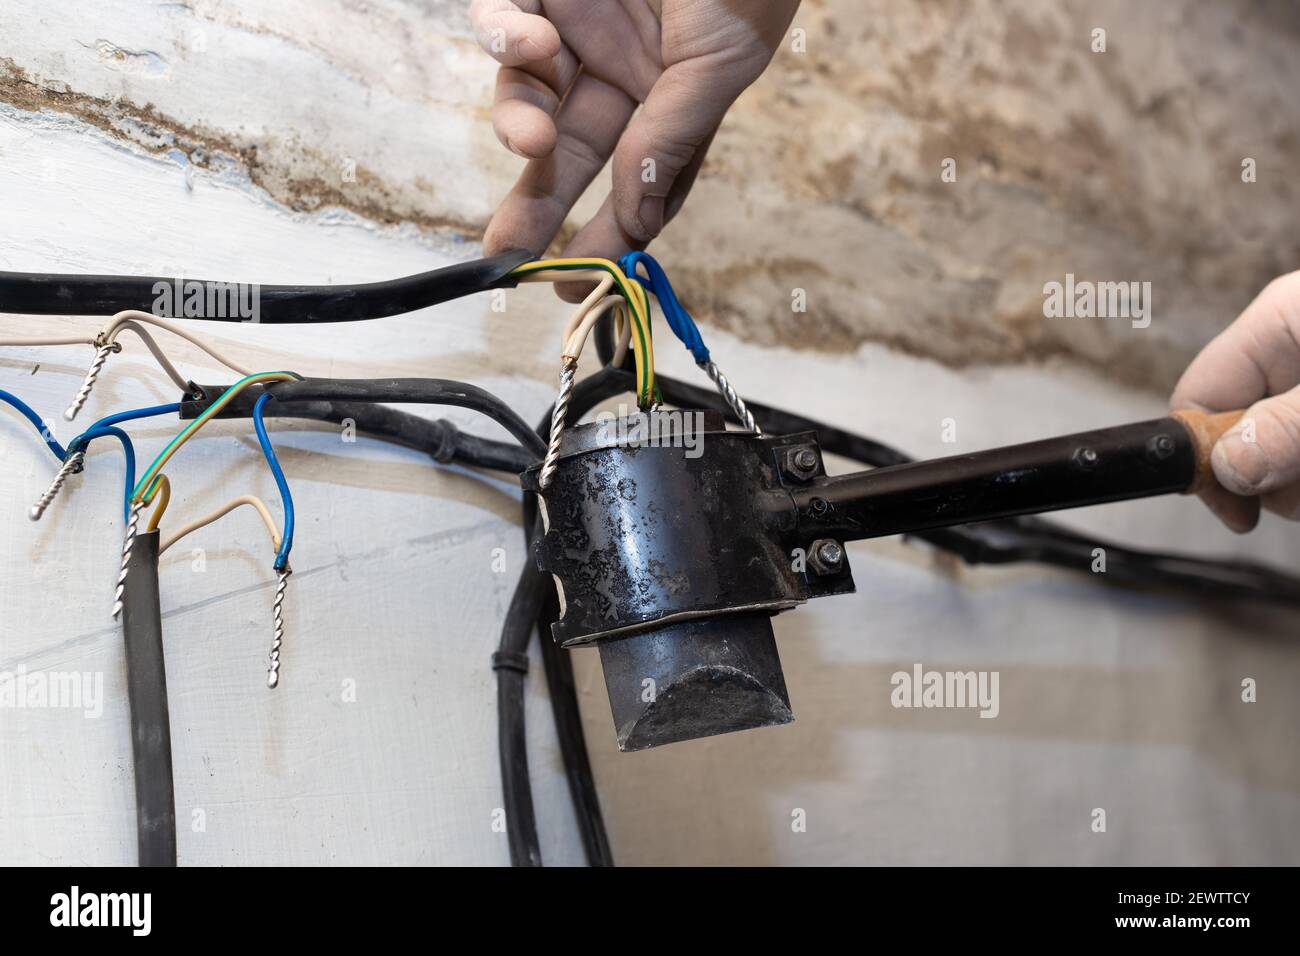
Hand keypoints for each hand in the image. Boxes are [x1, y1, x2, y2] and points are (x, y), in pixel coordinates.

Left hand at [470, 0, 798, 272]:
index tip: (574, 284)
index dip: (602, 232)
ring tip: (528, 141)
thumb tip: (638, 228)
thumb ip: (671, 140)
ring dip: (519, 124)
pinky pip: (502, 18)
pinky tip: (533, 43)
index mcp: (669, 97)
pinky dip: (506, 39)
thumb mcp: (717, 61)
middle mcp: (617, 69)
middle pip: (565, 154)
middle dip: (534, 203)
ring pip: (525, 96)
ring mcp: (576, 24)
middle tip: (506, 252)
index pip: (629, 180)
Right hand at [1171, 271, 1299, 531]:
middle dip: (1272, 476)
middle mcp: (1289, 351)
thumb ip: (1288, 426)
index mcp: (1276, 323)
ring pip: (1279, 457)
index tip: (1238, 511)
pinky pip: (1299, 459)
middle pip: (1238, 436)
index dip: (1205, 459)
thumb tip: (1228, 468)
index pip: (1197, 398)